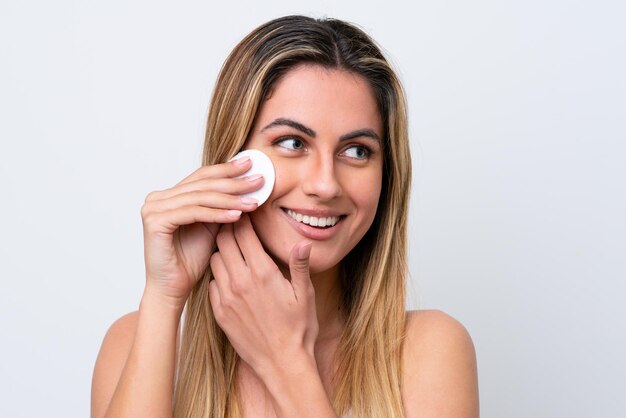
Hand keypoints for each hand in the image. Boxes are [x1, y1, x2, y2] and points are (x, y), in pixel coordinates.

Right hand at [140, 157, 262, 306]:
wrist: (174, 288)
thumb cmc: (191, 259)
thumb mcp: (212, 225)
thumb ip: (221, 205)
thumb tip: (247, 183)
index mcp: (169, 195)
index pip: (202, 176)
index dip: (227, 169)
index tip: (251, 164)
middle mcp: (158, 198)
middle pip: (202, 184)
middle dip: (234, 182)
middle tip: (258, 180)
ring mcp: (153, 208)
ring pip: (200, 198)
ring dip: (230, 199)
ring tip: (253, 202)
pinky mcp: (155, 221)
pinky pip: (193, 213)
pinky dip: (216, 214)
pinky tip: (236, 215)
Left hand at [208, 214, 318, 374]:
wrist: (282, 363)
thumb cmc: (298, 328)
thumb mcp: (305, 294)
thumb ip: (299, 265)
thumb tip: (302, 242)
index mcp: (263, 273)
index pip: (244, 234)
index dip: (243, 219)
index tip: (245, 211)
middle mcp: (241, 282)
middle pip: (224, 242)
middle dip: (229, 229)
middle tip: (236, 224)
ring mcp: (227, 298)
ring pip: (215, 260)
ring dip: (222, 251)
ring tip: (233, 249)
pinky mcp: (219, 312)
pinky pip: (211, 283)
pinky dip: (219, 275)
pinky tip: (230, 276)